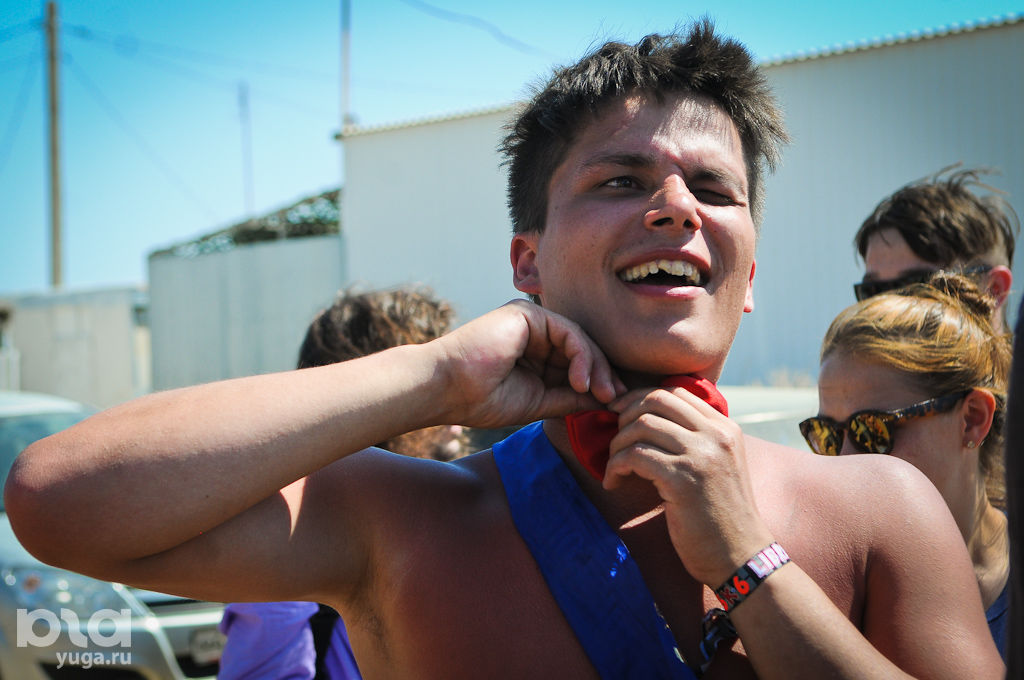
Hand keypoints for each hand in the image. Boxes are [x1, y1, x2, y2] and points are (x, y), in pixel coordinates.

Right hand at [433, 300, 623, 428]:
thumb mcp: (538, 402)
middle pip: (583, 349)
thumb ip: (570, 398)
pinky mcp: (527, 313)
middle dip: (604, 374)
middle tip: (617, 398)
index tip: (616, 404)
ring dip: (596, 368)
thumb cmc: (481, 400)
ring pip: (580, 340)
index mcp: (534, 354)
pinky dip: (581, 356)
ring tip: (600, 393)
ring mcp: (531, 321)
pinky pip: (568, 331)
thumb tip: (606, 401)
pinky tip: (581, 380)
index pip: (577, 363)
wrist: (446, 389)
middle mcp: (534, 333)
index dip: (599, 382)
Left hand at [603, 384, 773, 585]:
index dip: (639, 399)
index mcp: (724, 428)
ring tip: (615, 467)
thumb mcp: (717, 466)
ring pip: (641, 425)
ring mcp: (701, 455)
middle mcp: (716, 434)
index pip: (674, 391)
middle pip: (655, 399)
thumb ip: (695, 440)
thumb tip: (647, 419)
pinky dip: (616, 467)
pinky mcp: (682, 479)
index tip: (620, 417)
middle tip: (614, 441)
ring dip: (617, 445)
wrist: (740, 557)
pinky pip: (635, 456)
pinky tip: (614, 483)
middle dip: (624, 415)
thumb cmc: (720, 516)